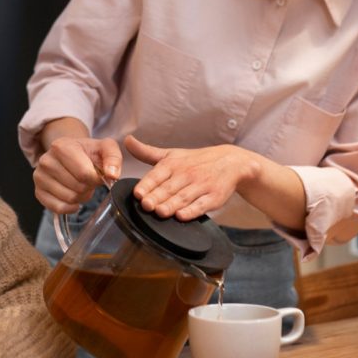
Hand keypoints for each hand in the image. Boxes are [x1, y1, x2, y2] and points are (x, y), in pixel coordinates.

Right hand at [33, 135, 121, 213]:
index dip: (96, 179)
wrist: (70, 153)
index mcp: (61, 146)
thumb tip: (112, 175)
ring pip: (69, 199)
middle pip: (77, 187)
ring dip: (81, 197)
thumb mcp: (104, 147)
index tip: (98, 175)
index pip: (84, 173)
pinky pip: (58, 208)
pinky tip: (74, 198)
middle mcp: (46, 160)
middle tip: (89, 181)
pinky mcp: (38, 191)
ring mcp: (39, 177)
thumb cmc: (88, 152)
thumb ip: (113, 157)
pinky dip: (70, 207)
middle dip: (89, 187)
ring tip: (81, 186)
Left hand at [127, 135, 256, 220]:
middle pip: (169, 188)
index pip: (157, 175)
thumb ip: (147, 152)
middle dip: (157, 197)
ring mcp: (201, 186)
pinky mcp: (214, 197)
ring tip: (160, 212)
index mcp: (173, 164)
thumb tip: (126, 140)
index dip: (147, 185)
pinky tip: (182, 216)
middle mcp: (186, 174)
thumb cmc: (195, 160)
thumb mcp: (171, 154)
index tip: (137, 193)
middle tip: (145, 205)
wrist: (230, 162)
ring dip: (171, 205)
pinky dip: (192, 211)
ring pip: (183, 197)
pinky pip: (201, 205)